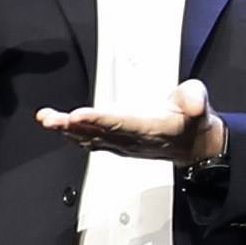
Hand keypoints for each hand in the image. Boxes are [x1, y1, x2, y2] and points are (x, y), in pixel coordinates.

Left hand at [37, 77, 223, 164]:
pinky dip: (74, 135)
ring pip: (91, 138)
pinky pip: (92, 141)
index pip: (121, 122)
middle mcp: (134, 139)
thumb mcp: (198, 101)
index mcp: (152, 127)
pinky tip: (60, 128)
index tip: (78, 115)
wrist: (193, 144)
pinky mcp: (118, 144)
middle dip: (73, 126)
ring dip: (67, 130)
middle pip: (98, 132)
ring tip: (47, 119)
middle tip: (51, 119)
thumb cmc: (191, 119)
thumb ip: (195, 100)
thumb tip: (193, 104)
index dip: (99, 120)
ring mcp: (124, 144)